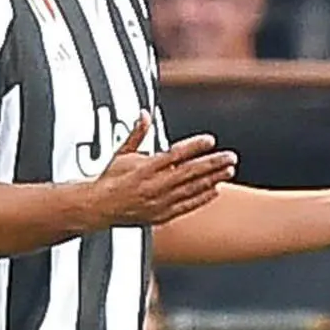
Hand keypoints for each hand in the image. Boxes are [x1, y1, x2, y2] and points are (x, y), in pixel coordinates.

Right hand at [88, 119, 236, 226]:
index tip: (210, 140)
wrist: (99, 208)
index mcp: (144, 168)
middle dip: (213, 164)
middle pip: (189, 172)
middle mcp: (154, 185)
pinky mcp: (162, 214)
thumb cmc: (111, 179)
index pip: (174, 154)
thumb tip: (144, 114)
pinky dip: (202, 198)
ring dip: (213, 179)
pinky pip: (187, 206)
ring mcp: (160, 201)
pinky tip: (215, 190)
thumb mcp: (122, 153)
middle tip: (230, 156)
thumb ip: (137, 134)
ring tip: (229, 170)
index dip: (193, 146)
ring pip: (192, 189)